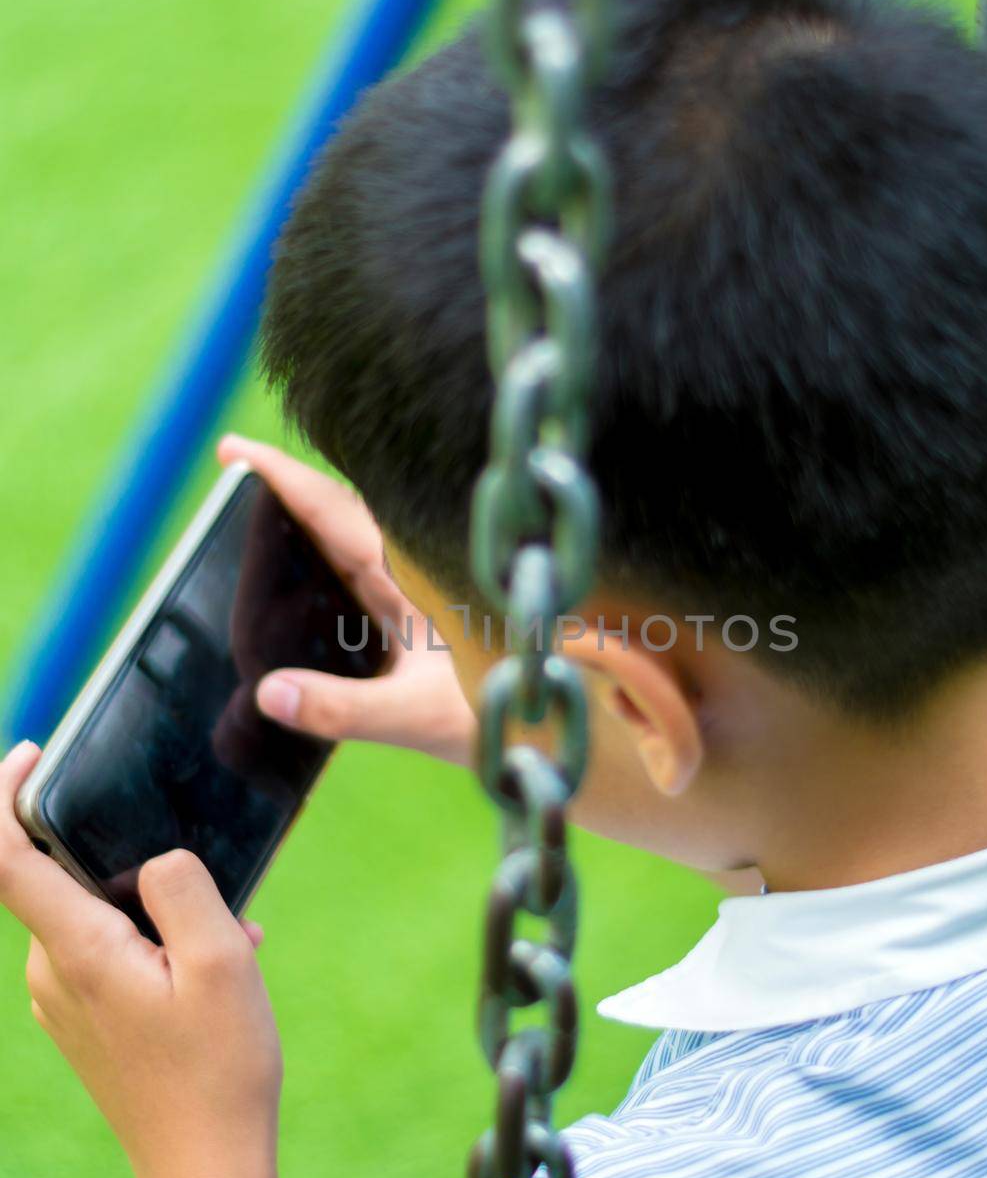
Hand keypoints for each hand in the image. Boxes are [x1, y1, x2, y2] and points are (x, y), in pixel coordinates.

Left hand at [1, 742, 280, 1177]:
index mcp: (75, 949)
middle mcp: (51, 973)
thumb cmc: (219, 1067)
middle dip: (133, 862)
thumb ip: (182, 887)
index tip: (33, 751)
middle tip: (210, 890)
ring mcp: (64, 1003)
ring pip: (97, 918)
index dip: (3, 792)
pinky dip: (157, 945)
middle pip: (64, 879)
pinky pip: (108, 955)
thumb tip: (158, 858)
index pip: (4, 855)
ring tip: (230, 947)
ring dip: (158, 911)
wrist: (205, 1170)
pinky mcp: (84, 1024)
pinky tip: (215, 975)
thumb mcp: (222, 959)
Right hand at [217, 435, 475, 766]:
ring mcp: (427, 585)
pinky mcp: (432, 609)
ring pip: (361, 530)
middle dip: (287, 483)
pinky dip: (334, 547)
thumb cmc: (504, 714)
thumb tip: (267, 692)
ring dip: (312, 511)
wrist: (563, 727)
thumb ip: (342, 709)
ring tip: (260, 496)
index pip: (333, 512)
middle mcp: (421, 569)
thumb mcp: (418, 716)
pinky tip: (313, 559)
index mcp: (415, 576)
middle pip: (342, 509)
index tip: (232, 450)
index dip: (281, 478)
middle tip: (232, 459)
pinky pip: (375, 561)